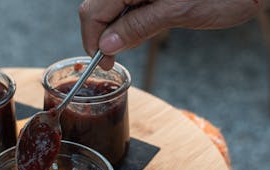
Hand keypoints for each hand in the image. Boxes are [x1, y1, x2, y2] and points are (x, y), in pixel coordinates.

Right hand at [79, 0, 269, 68]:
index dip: (92, 40)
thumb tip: (107, 45)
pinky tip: (138, 31)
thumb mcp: (177, 12)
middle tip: (113, 59)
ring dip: (114, 30)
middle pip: (97, 9)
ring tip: (129, 45)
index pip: (93, 11)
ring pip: (110, 9)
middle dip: (101, 35)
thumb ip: (137, 26)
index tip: (102, 62)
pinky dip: (127, 22)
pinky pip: (127, 6)